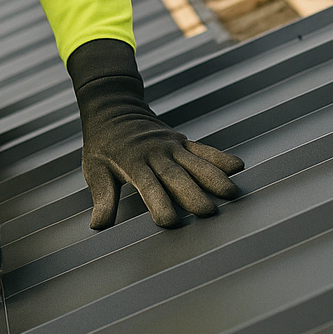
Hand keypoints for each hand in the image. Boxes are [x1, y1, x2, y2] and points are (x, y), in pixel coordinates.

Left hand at [69, 40, 243, 229]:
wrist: (112, 107)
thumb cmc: (102, 145)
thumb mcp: (94, 169)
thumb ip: (102, 197)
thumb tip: (98, 226)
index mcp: (132, 163)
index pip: (147, 186)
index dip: (159, 204)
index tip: (170, 223)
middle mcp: (155, 153)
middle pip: (176, 176)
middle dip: (192, 194)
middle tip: (209, 213)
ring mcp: (171, 146)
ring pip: (195, 162)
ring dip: (213, 177)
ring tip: (231, 193)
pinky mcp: (181, 141)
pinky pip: (203, 149)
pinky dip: (220, 157)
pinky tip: (238, 167)